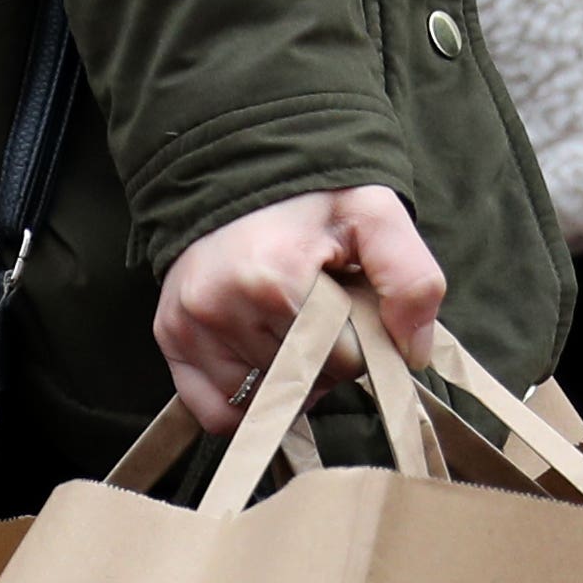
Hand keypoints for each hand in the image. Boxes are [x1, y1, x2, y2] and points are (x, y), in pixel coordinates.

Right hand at [153, 187, 446, 433]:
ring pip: (268, 401)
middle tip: (319, 307)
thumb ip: (411, 278)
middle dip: (326, 354)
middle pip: (306, 381)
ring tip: (288, 322)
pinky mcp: (171, 339)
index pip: (345, 359)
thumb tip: (410, 354)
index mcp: (275, 277)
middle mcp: (222, 306)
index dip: (360, 336)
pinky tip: (263, 359)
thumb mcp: (375, 215)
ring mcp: (190, 326)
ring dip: (291, 377)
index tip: (349, 299)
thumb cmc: (311, 197)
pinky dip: (249, 402)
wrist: (238, 168)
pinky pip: (220, 413)